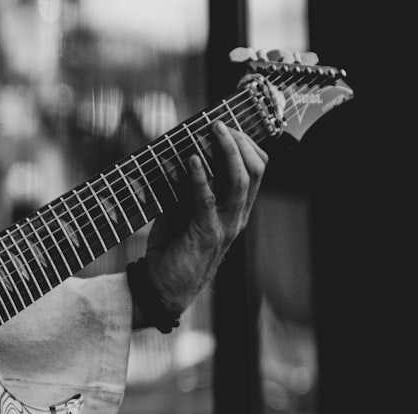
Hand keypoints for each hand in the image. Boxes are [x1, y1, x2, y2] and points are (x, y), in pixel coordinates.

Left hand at [134, 47, 310, 327]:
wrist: (160, 290)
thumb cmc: (171, 250)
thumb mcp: (179, 211)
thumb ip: (184, 186)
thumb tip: (177, 154)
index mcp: (235, 209)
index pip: (256, 168)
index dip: (246, 141)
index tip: (226, 120)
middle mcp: (237, 216)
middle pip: (257, 169)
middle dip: (241, 140)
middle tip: (219, 122)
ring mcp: (226, 226)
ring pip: (242, 180)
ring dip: (227, 151)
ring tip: (212, 130)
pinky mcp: (206, 235)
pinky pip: (209, 200)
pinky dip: (199, 176)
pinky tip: (190, 159)